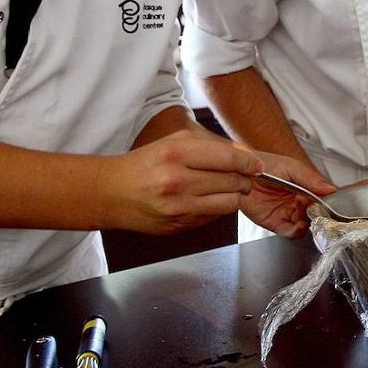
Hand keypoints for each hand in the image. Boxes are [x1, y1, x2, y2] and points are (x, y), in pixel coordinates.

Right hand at [105, 128, 263, 233]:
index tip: (255, 165)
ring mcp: (179, 206)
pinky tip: (208, 199)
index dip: (249, 163)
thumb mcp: (175, 143)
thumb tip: (244, 155)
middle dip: (244, 179)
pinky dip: (218, 207)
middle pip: (234, 181)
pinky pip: (215, 216)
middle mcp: (178, 180)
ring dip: (235, 195)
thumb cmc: (144, 165)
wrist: (112, 193)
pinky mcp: (179, 224)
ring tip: (228, 188)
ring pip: (229, 202)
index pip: (230, 159)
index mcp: (177, 153)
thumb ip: (210, 146)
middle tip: (243, 177)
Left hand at [239, 151, 336, 237]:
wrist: (240, 172)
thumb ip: (311, 179)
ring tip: (304, 215)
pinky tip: (298, 226)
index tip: (326, 203)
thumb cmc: (265, 165)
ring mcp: (286, 213)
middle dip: (316, 213)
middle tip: (313, 208)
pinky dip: (296, 232)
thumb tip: (330, 189)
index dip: (325, 203)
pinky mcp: (275, 223)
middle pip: (314, 214)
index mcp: (304, 188)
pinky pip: (289, 232)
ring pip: (304, 224)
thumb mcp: (292, 168)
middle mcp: (297, 202)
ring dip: (307, 223)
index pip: (321, 199)